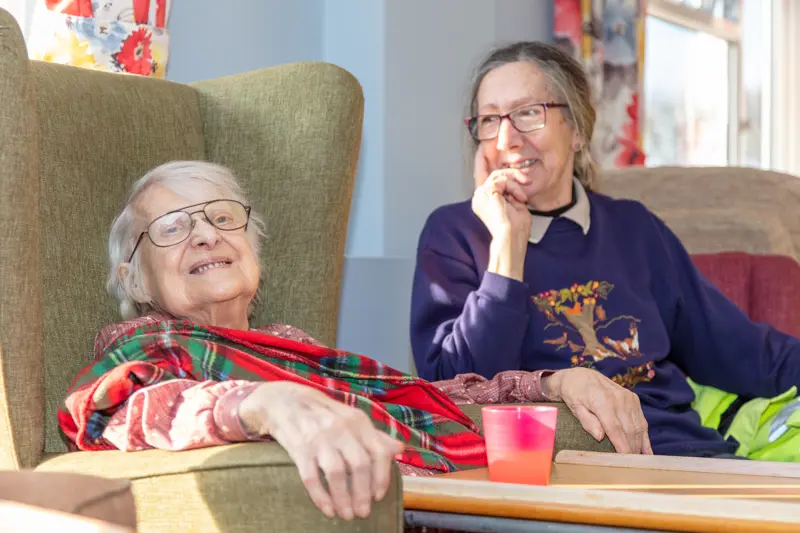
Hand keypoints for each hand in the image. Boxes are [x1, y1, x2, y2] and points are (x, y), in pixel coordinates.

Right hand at [238, 381, 404, 519]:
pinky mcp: (299, 448)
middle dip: (363, 493)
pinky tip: (327, 509)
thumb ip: (375, 435)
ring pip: (337, 473)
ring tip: (346, 514)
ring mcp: (319, 437)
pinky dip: (321, 497)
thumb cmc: (324, 413)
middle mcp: (341, 427)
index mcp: (358, 420)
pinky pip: (311, 477)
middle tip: (363, 512)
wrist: (285, 401)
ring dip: (343, 499)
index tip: (379, 496)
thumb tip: (400, 449)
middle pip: (359, 465)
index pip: (379, 451)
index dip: (382, 477)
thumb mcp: (352, 417)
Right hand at [471, 144, 531, 242]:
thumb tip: (516, 178)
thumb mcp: (516, 204)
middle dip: (513, 176)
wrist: (511, 238)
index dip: (483, 160)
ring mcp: (480, 195)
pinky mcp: (485, 193)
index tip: (484, 146)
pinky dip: (513, 187)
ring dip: (515, 185)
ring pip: (500, 175)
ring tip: (522, 198)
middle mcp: (479, 197)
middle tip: (526, 183)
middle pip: (496, 174)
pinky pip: (502, 180)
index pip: (484, 177)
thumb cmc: (516, 228)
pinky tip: (518, 198)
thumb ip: (512, 190)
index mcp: (484, 201)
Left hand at [541, 367, 652, 454]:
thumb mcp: (574, 406)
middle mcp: (619, 399)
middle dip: (631, 449)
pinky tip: (647, 452)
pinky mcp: (633, 400)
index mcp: (602, 400)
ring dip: (639, 445)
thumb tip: (599, 437)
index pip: (615, 428)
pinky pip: (641, 421)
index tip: (624, 461)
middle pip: (629, 429)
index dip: (621, 446)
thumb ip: (587, 421)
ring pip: (638, 427)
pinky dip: (644, 437)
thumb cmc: (574, 393)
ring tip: (638, 463)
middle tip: (631, 467)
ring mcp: (628, 399)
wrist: (581, 376)